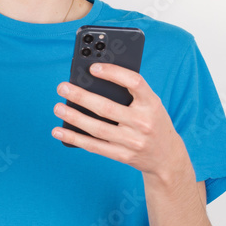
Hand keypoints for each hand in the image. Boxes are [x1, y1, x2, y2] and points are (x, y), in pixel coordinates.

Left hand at [51, 62, 195, 182]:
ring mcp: (133, 142)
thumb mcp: (151, 104)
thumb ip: (130, 92)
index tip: (92, 68)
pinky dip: (74, 138)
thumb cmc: (153, 121)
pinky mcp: (123, 156)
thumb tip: (92, 80)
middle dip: (81, 96)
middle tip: (62, 87)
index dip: (113, 73)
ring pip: (97, 129)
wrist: (167, 157)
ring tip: (58, 108)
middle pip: (107, 108)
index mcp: (152, 103)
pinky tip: (59, 131)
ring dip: (74, 118)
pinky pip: (94, 147)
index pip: (134, 83)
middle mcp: (144, 123)